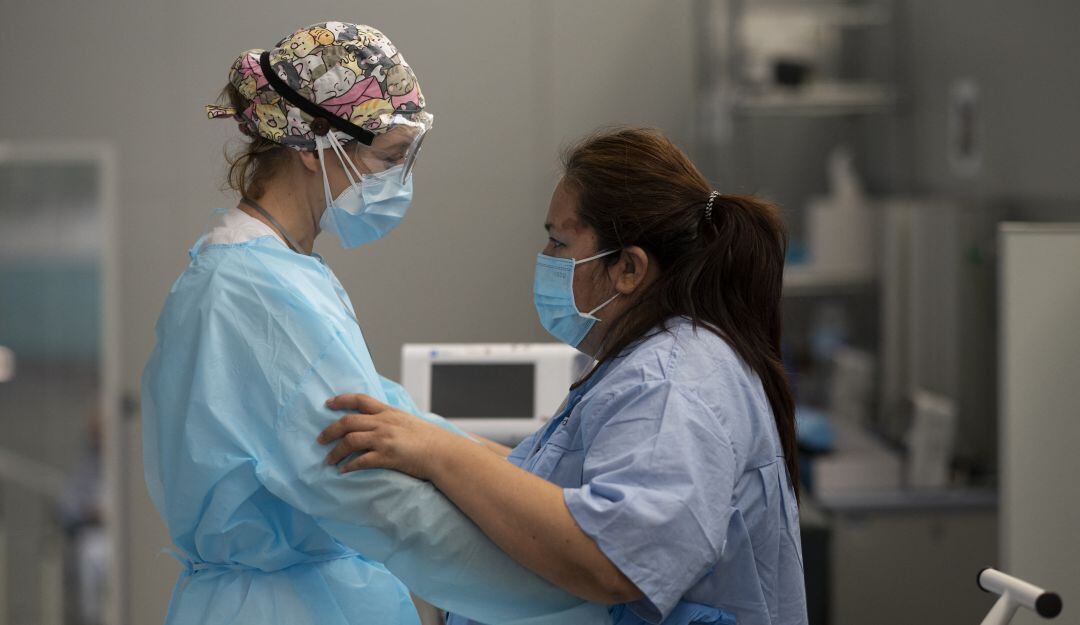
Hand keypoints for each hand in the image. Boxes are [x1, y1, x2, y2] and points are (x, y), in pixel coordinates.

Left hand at [318, 393, 454, 480]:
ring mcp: (384, 439)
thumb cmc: (429, 439)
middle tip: (320, 439)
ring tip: (328, 460)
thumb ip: (392, 420)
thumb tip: (379, 423)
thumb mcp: (409, 421)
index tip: (328, 403)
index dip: (341, 400)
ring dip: (335, 451)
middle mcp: (383, 423)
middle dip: (330, 430)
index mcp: (388, 412)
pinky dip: (349, 466)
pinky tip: (343, 471)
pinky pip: (361, 461)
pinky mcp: (386, 456)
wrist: (442, 452)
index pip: (360, 400)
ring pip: (350, 441)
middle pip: (348, 421)